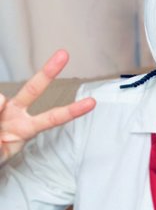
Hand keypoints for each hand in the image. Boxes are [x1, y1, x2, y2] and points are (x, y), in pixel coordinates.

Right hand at [0, 50, 95, 164]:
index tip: (92, 102)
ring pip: (0, 99)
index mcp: (27, 128)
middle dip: (48, 72)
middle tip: (64, 54)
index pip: (53, 118)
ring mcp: (2, 106)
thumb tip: (0, 103)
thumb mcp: (1, 155)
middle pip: (33, 89)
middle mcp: (17, 112)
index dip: (72, 111)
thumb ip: (0, 143)